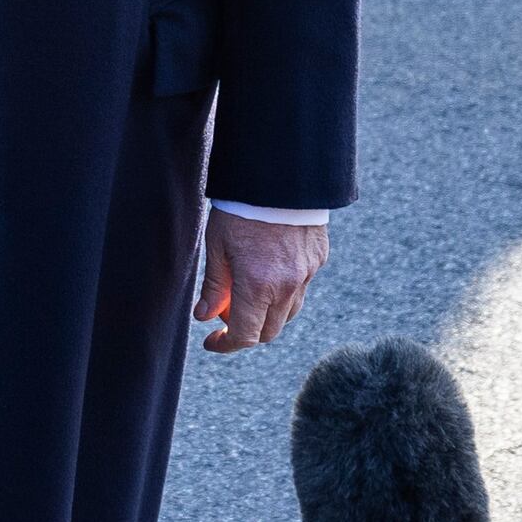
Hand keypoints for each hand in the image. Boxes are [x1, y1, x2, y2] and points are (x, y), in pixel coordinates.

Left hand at [198, 212, 325, 355]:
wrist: (279, 176)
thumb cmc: (241, 209)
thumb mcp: (217, 246)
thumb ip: (214, 286)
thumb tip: (204, 315)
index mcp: (257, 286)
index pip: (245, 336)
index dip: (226, 344)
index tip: (212, 341)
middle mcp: (287, 287)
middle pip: (269, 332)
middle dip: (247, 332)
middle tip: (227, 317)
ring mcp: (307, 274)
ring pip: (289, 313)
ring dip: (268, 315)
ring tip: (248, 295)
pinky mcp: (318, 260)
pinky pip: (302, 288)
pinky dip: (284, 291)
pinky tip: (269, 272)